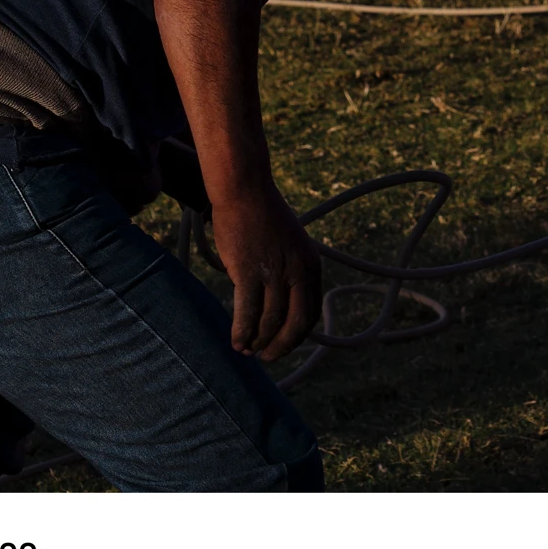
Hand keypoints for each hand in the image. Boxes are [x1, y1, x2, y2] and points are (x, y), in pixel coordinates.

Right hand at [208, 185, 322, 360]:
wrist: (244, 191)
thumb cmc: (262, 216)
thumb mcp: (290, 244)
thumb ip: (290, 272)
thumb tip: (280, 306)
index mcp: (311, 265)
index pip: (310, 312)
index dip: (296, 335)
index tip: (283, 345)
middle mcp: (297, 271)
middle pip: (295, 323)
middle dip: (282, 346)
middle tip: (267, 357)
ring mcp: (274, 272)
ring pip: (269, 321)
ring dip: (258, 341)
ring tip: (247, 350)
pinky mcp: (248, 272)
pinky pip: (247, 312)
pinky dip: (242, 332)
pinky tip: (236, 341)